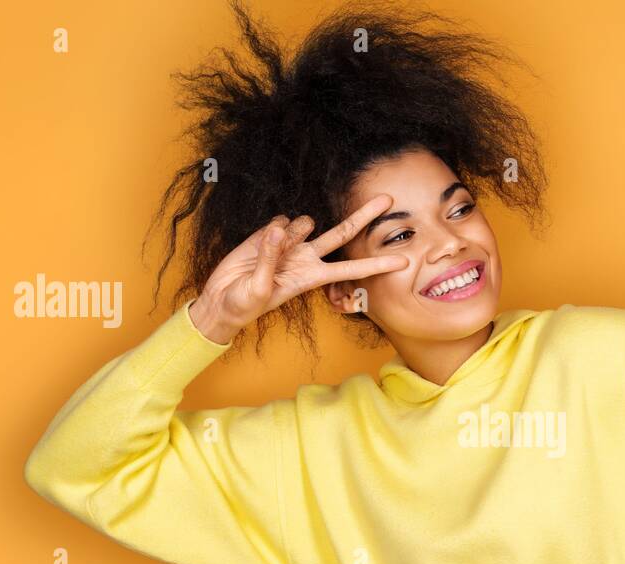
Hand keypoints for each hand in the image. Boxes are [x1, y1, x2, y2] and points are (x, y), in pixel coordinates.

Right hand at [188, 193, 408, 342]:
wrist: (221, 300)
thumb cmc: (243, 304)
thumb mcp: (258, 290)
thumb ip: (268, 259)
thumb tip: (278, 230)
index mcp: (311, 278)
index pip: (351, 270)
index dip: (376, 265)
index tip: (404, 262)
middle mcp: (307, 258)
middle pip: (343, 233)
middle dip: (365, 215)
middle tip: (389, 198)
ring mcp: (291, 244)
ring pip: (305, 222)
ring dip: (291, 232)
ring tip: (270, 254)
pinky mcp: (271, 232)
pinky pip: (278, 221)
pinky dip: (269, 231)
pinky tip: (258, 247)